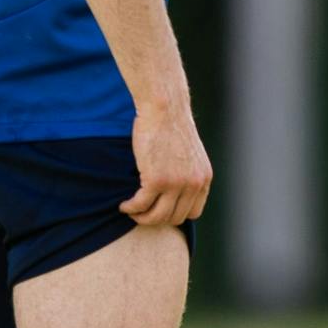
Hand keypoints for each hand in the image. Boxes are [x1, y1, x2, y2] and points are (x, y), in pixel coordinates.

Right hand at [122, 102, 212, 226]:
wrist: (165, 109)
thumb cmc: (172, 126)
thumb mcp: (189, 154)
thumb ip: (187, 173)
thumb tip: (175, 193)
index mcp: (204, 179)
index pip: (193, 213)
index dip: (174, 214)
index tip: (159, 209)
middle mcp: (193, 184)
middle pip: (174, 218)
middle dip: (156, 218)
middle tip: (141, 212)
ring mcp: (176, 184)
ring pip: (157, 216)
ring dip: (141, 217)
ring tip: (131, 210)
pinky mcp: (157, 180)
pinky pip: (141, 205)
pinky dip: (131, 208)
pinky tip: (124, 205)